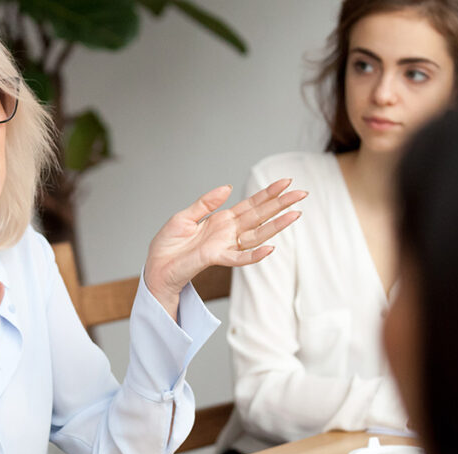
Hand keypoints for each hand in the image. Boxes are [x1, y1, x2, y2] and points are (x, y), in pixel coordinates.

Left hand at [144, 178, 306, 305]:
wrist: (155, 267)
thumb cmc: (168, 245)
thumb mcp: (184, 217)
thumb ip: (205, 203)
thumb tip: (227, 187)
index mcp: (221, 220)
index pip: (250, 205)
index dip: (268, 194)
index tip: (286, 182)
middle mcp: (228, 233)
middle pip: (260, 216)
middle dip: (280, 204)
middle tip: (302, 193)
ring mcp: (224, 246)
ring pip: (257, 235)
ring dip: (276, 226)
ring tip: (296, 214)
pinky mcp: (215, 258)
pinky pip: (239, 258)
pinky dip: (254, 254)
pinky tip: (270, 248)